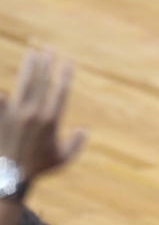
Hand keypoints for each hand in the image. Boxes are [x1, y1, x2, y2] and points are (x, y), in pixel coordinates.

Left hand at [0, 49, 85, 180]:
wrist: (9, 176)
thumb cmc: (38, 168)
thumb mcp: (64, 159)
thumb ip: (76, 143)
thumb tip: (84, 130)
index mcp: (51, 120)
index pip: (60, 91)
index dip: (65, 74)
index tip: (68, 62)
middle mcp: (33, 112)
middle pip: (41, 81)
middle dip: (46, 63)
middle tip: (48, 48)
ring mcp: (15, 112)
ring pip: (24, 83)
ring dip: (29, 66)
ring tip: (32, 52)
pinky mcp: (2, 115)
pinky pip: (3, 97)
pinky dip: (4, 89)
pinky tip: (6, 79)